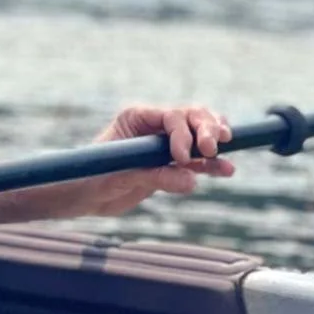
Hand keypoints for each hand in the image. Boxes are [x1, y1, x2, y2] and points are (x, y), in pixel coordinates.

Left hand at [84, 103, 234, 213]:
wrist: (86, 197)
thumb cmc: (94, 179)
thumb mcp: (120, 176)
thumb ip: (154, 176)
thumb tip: (191, 181)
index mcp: (137, 117)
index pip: (170, 116)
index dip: (182, 133)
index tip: (182, 157)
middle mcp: (155, 125)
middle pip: (192, 118)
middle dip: (206, 130)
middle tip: (211, 149)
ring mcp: (166, 144)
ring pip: (200, 135)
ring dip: (215, 143)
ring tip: (224, 153)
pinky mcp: (174, 164)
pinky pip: (199, 161)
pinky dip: (213, 165)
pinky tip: (227, 171)